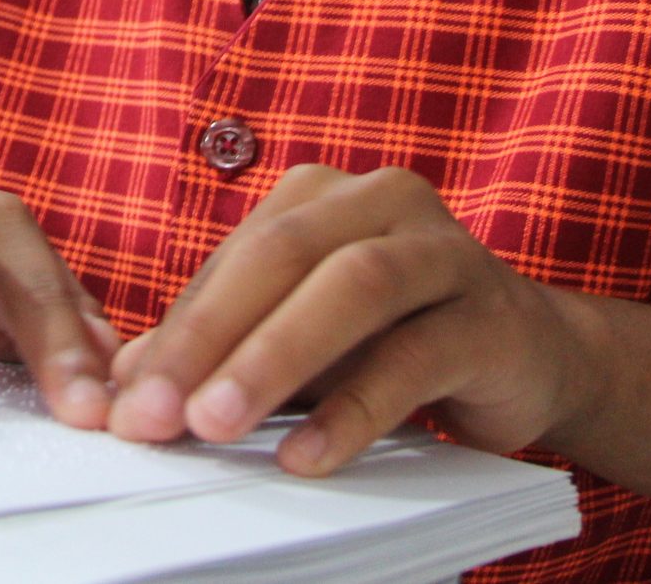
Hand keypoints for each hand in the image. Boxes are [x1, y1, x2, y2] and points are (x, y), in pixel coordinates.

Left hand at [106, 164, 602, 476]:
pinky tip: (307, 454)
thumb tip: (125, 385)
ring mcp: (444, 249)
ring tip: (216, 424)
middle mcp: (382, 200)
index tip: (122, 405)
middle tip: (154, 414)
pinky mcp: (491, 313)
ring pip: (352, 287)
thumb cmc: (397, 338)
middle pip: (282, 256)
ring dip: (274, 358)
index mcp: (322, 196)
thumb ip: (220, 348)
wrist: (528, 355)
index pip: (232, 260)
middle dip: (210, 337)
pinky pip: (415, 356)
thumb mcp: (298, 341)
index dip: (173, 331)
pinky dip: (354, 408)